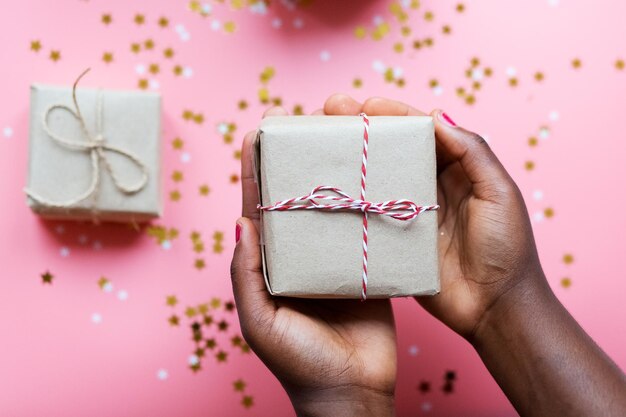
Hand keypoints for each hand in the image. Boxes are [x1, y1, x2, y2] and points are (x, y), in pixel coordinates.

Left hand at [230, 106, 395, 416]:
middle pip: (297, 196)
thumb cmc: (300, 363)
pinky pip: (366, 227)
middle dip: (298, 160)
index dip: (255, 169)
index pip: (258, 205)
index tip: (258, 132)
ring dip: (335, 172)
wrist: (352, 392)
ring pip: (332, 205)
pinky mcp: (366, 265)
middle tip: (309, 123)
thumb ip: (246, 275)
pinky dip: (369, 199)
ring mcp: (334, 258)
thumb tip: (239, 221)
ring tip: (343, 137)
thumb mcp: (261, 321)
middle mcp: (300, 254)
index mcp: (270, 262)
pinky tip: (376, 173)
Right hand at [321, 95, 545, 340]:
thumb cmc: (508, 249)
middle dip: (363, 129)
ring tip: (323, 142)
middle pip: (392, 150)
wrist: (496, 309)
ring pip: (376, 179)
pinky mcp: (395, 242)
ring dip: (351, 159)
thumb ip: (473, 152)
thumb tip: (435, 115)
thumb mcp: (499, 193)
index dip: (394, 115)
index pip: (421, 132)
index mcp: (456, 170)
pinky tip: (329, 188)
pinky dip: (350, 200)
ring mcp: (408, 214)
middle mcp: (428, 187)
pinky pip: (369, 216)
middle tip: (331, 113)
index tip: (366, 105)